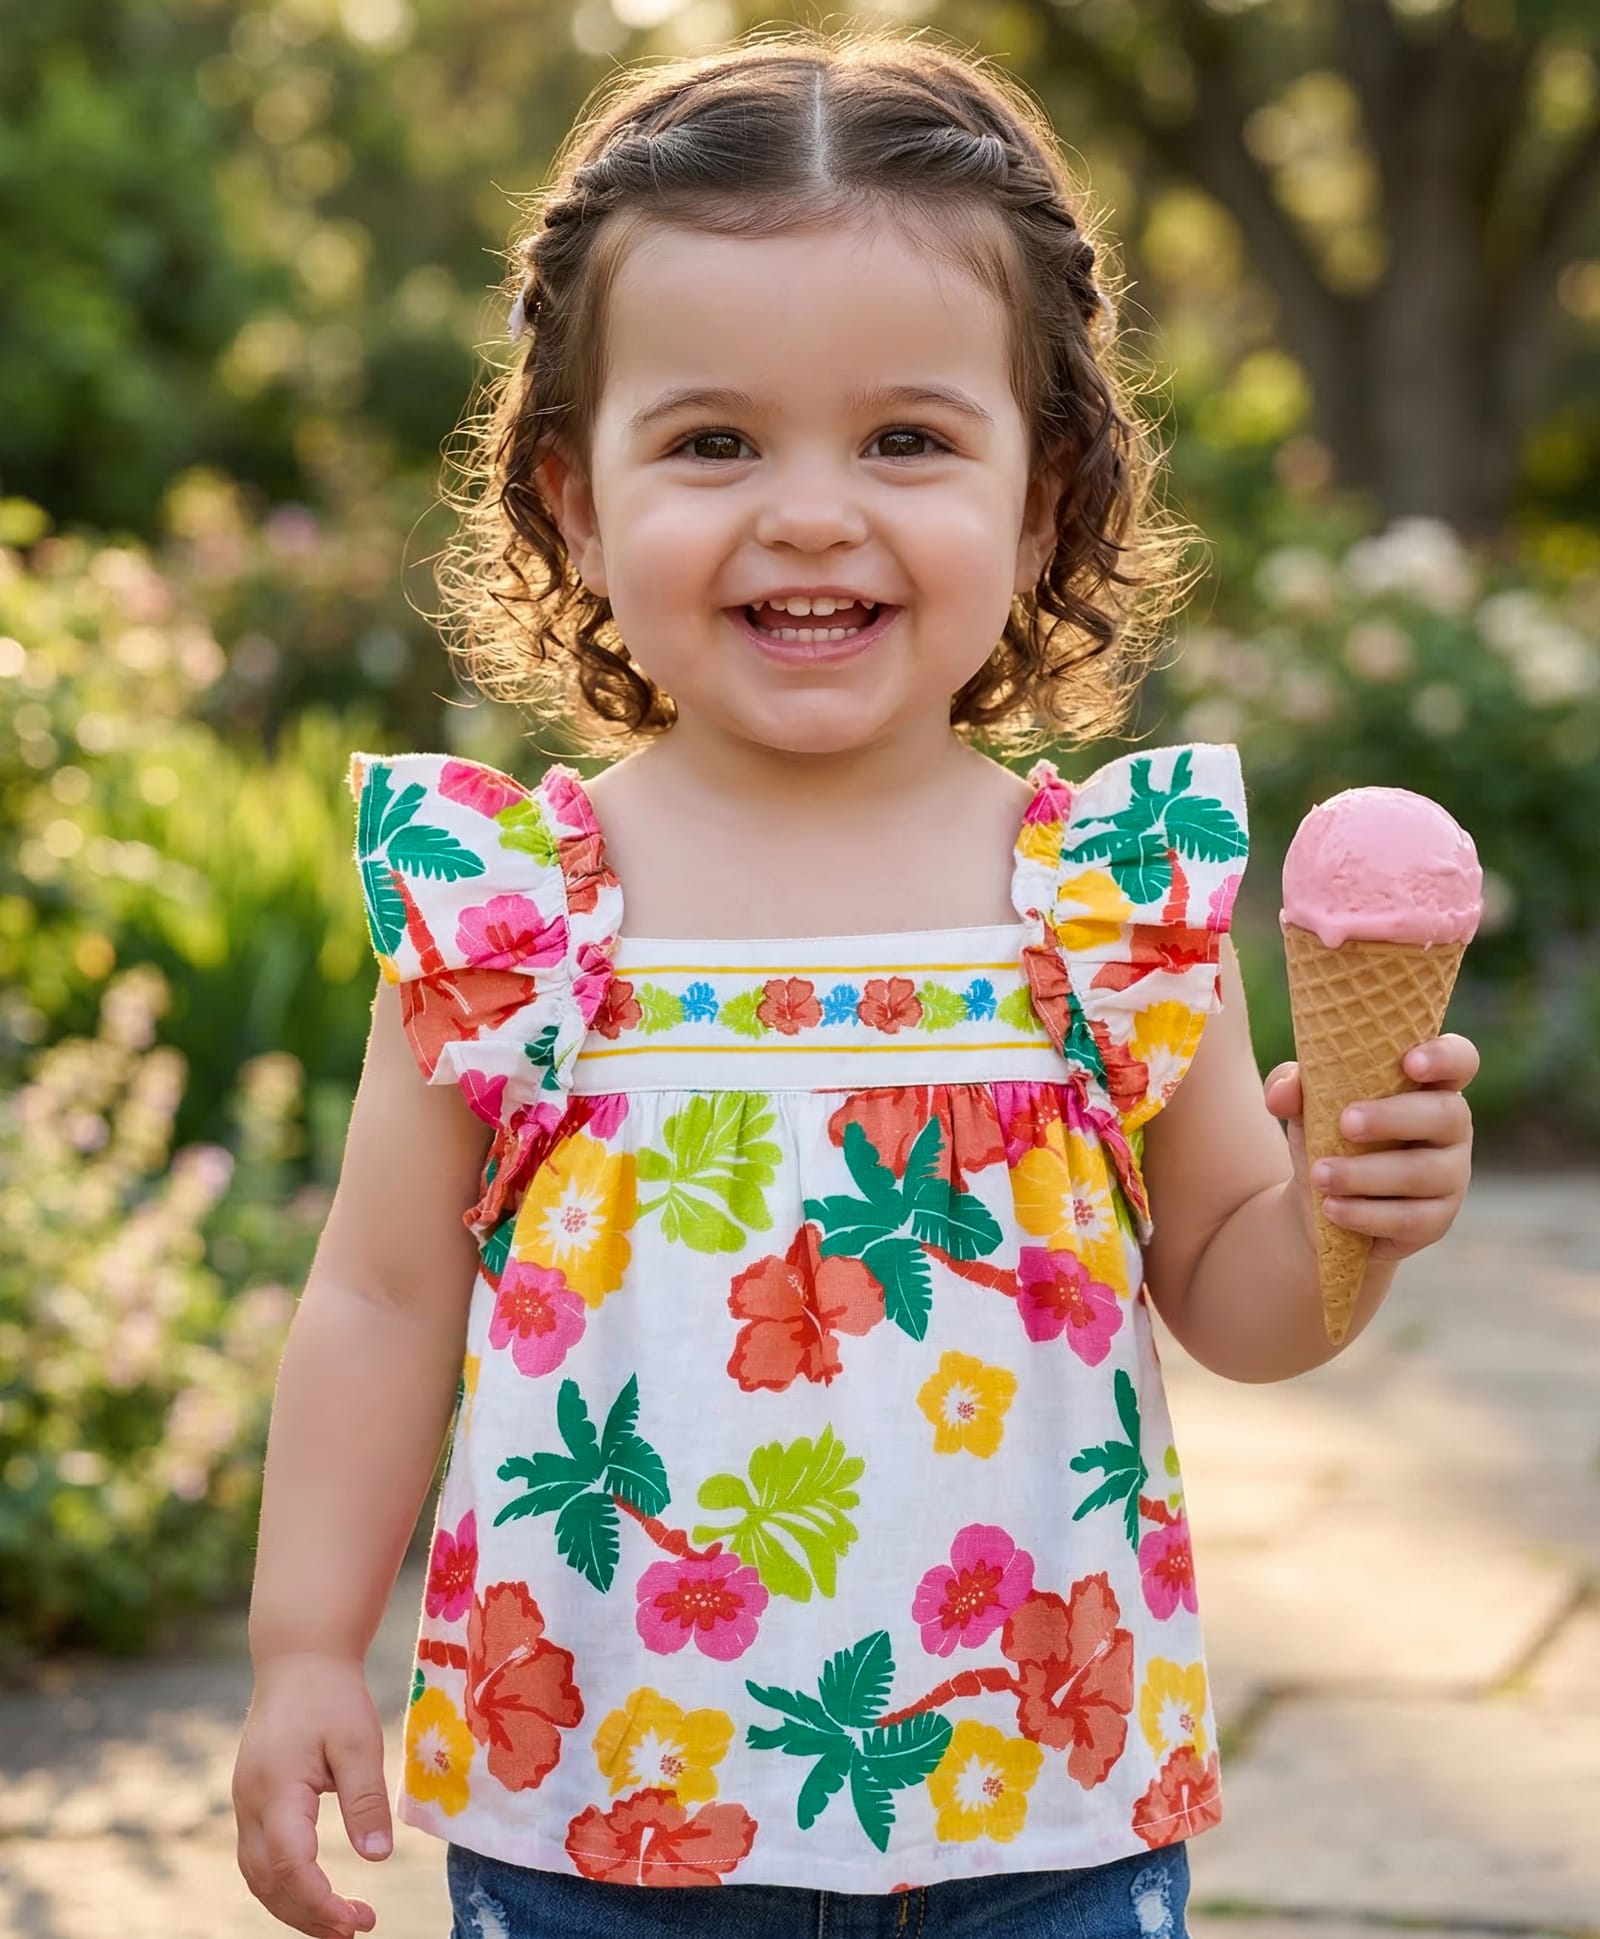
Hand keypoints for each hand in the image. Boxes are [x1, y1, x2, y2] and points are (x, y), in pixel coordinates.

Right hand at [233, 1653, 392, 1937]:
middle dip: (308, 1916)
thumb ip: (365, 1799)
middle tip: (357, 1929)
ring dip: (295, 1906)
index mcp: (274, 1791)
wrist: (299, 1659)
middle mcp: (250, 1804)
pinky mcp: (253, 1801)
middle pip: (267, 1883)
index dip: (319, 1903)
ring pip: (258, 1876)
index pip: (288, 1867)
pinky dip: (284, 1884)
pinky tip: (317, 1891)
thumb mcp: (359, 1742)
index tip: (356, 1921)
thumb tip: (377, 1857)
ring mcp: (246, 1804)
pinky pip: (260, 1858)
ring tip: (341, 1921)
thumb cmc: (332, 1696)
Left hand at [1263, 1034, 1478, 1264]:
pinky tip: (1332, 1208)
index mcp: (1428, 1085)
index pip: (1460, 1060)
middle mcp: (1450, 1126)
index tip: (1410, 1062)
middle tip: (1345, 1123)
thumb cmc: (1326, 1134)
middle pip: (1446, 1114)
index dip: (1445, 1057)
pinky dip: (1366, 1214)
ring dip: (1366, 1173)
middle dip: (1393, 1118)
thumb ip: (1292, 1087)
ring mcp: (1450, 1175)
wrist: (1320, 1201)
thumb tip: (1282, 1094)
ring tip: (1320, 1175)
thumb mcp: (1305, 1106)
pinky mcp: (1436, 1220)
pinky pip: (1409, 1218)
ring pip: (1422, 1172)